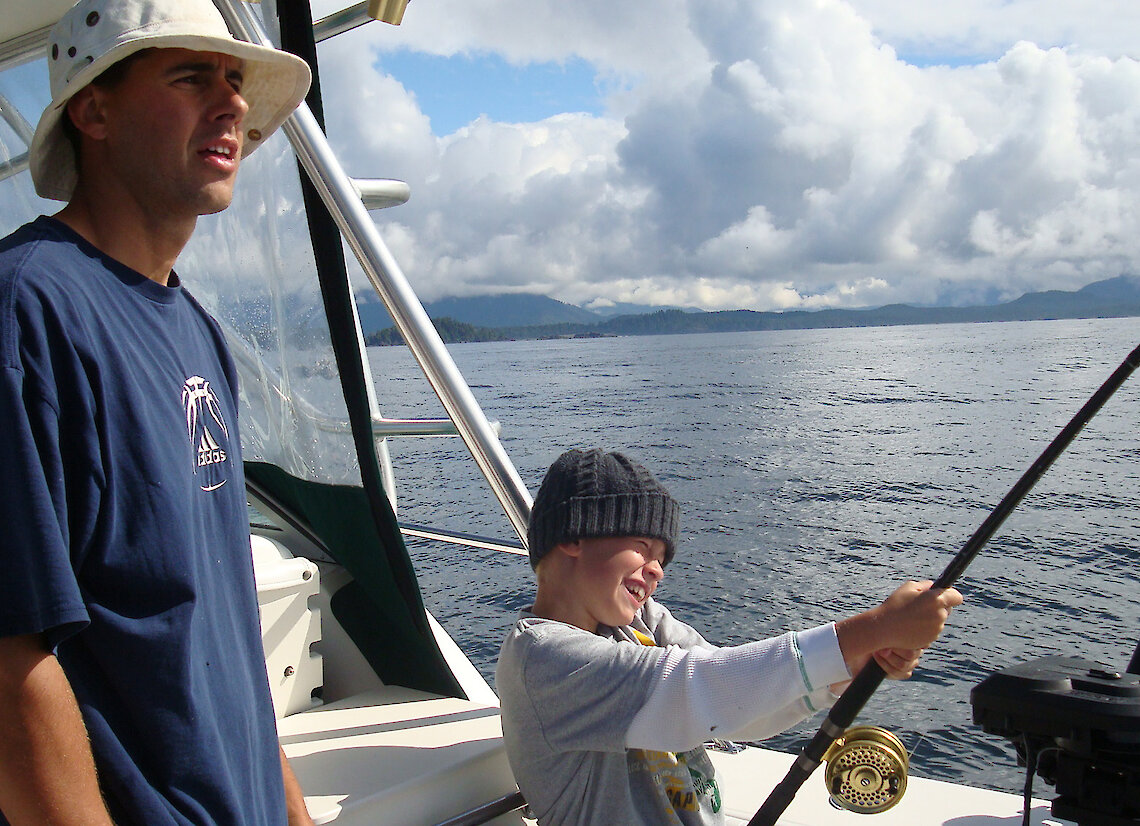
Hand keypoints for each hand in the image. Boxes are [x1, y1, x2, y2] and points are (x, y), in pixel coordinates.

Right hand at [835, 581, 962, 676]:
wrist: (885, 627)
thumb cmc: (895, 604)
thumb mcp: (909, 587)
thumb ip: (926, 585)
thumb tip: (934, 587)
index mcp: (937, 600)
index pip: (956, 596)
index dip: (951, 595)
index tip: (944, 595)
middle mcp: (940, 615)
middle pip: (948, 609)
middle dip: (939, 606)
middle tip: (921, 605)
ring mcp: (936, 629)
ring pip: (939, 621)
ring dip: (931, 618)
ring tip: (913, 616)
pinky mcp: (930, 639)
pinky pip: (932, 631)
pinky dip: (925, 628)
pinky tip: (911, 625)